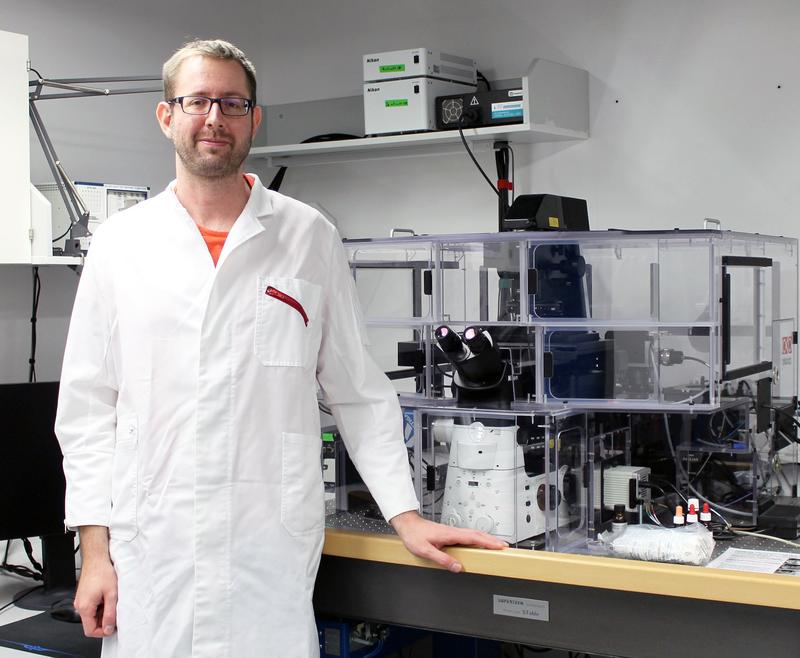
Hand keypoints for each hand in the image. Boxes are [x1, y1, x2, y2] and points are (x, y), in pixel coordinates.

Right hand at [75, 526, 116, 637]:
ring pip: (92, 615)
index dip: (103, 632)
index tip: (113, 627)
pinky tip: (107, 596)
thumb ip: (110, 613)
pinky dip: (100, 606)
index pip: (90, 630)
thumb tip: (109, 628)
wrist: (96, 558)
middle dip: (104, 621)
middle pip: (91, 623)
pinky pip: (91, 607)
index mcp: (84, 607)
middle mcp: (79, 605)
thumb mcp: (111, 594)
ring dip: (103, 612)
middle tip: (116, 611)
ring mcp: (80, 601)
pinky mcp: (83, 596)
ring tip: (112, 600)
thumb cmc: (102, 572)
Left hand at [390, 510, 506, 572]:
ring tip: (495, 545)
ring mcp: (452, 532)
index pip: (473, 538)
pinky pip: (467, 535)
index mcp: (450, 534)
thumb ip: (442, 559)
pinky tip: (478, 543)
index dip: (488, 542)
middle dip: (492, 540)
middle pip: (477, 534)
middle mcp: (453, 531)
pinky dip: (477, 538)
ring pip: (473, 534)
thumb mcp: (425, 550)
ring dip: (486, 538)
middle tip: (504, 546)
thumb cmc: (414, 535)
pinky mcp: (449, 533)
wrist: (407, 525)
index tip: (500, 546)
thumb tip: (457, 567)